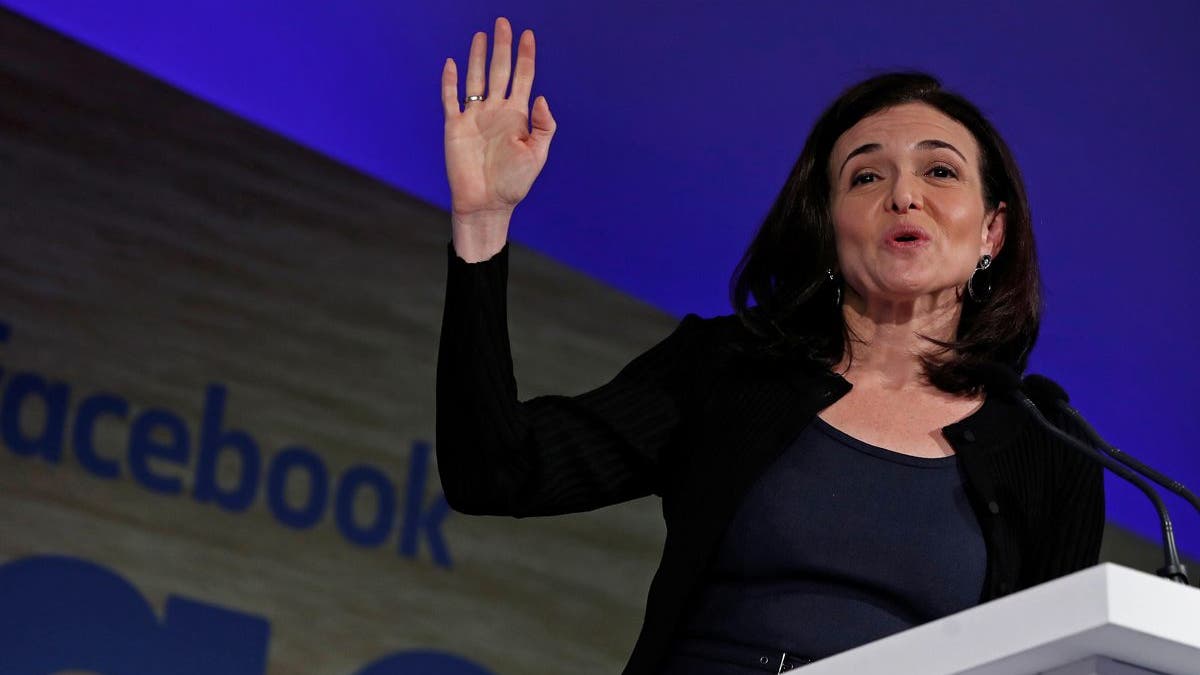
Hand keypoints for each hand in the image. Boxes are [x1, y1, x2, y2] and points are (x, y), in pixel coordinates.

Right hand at [442, 17, 555, 224]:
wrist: (486, 204)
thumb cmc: (514, 184)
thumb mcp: (537, 155)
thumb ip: (543, 126)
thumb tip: (540, 97)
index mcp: (517, 116)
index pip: (523, 78)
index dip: (526, 56)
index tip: (528, 35)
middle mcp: (496, 111)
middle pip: (499, 71)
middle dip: (502, 47)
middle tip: (503, 23)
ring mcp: (475, 117)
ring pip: (475, 79)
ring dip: (477, 57)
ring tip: (481, 35)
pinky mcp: (455, 127)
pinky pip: (451, 99)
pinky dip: (450, 82)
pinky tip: (452, 63)